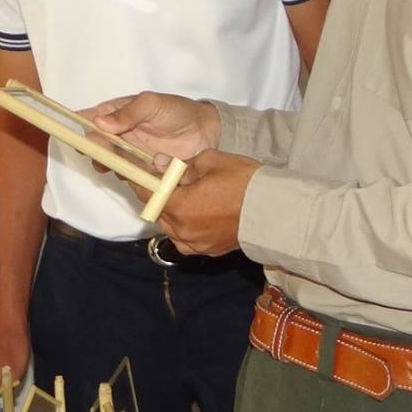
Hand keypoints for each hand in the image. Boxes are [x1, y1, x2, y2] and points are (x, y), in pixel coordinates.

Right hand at [85, 91, 219, 163]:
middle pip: (94, 147)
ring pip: (110, 165)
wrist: (205, 132)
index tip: (82, 137)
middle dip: (98, 152)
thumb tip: (100, 123)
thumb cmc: (177, 111)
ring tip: (139, 161)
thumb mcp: (151, 104)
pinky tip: (152, 169)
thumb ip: (128, 112)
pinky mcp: (140, 172)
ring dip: (118, 166)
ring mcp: (128, 156)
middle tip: (111, 152)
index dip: (79, 129)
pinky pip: (129, 178)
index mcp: (114, 114)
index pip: (87, 120)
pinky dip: (136, 176)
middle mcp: (117, 136)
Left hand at [126, 149, 257, 257]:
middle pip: (158, 213)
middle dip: (158, 197)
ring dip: (172, 213)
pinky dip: (186, 226)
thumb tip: (159, 164)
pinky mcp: (210, 250)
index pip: (148, 195)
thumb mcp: (211, 161)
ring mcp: (196, 244)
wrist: (275, 210)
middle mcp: (183, 231)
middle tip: (165, 181)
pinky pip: (187, 239)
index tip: (135, 173)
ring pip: (171, 228)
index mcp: (180, 208)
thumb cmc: (245, 182)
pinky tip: (197, 213)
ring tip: (184, 196)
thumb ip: (181, 165)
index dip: (140, 182)